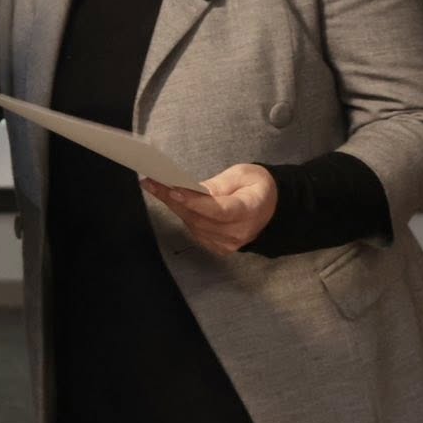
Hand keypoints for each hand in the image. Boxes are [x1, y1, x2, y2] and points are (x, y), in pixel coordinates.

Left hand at [141, 162, 276, 256]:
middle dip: (173, 200)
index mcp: (250, 210)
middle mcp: (239, 232)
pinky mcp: (219, 248)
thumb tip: (193, 190)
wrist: (270, 208)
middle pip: (200, 218)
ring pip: (193, 225)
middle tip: (151, 182)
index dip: (195, 202)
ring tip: (155, 187)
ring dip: (173, 206)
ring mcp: (228, 244)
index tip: (173, 190)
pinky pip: (195, 231)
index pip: (219, 210)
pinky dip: (182, 215)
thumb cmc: (256, 186)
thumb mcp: (243, 175)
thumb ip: (220, 184)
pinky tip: (169, 200)